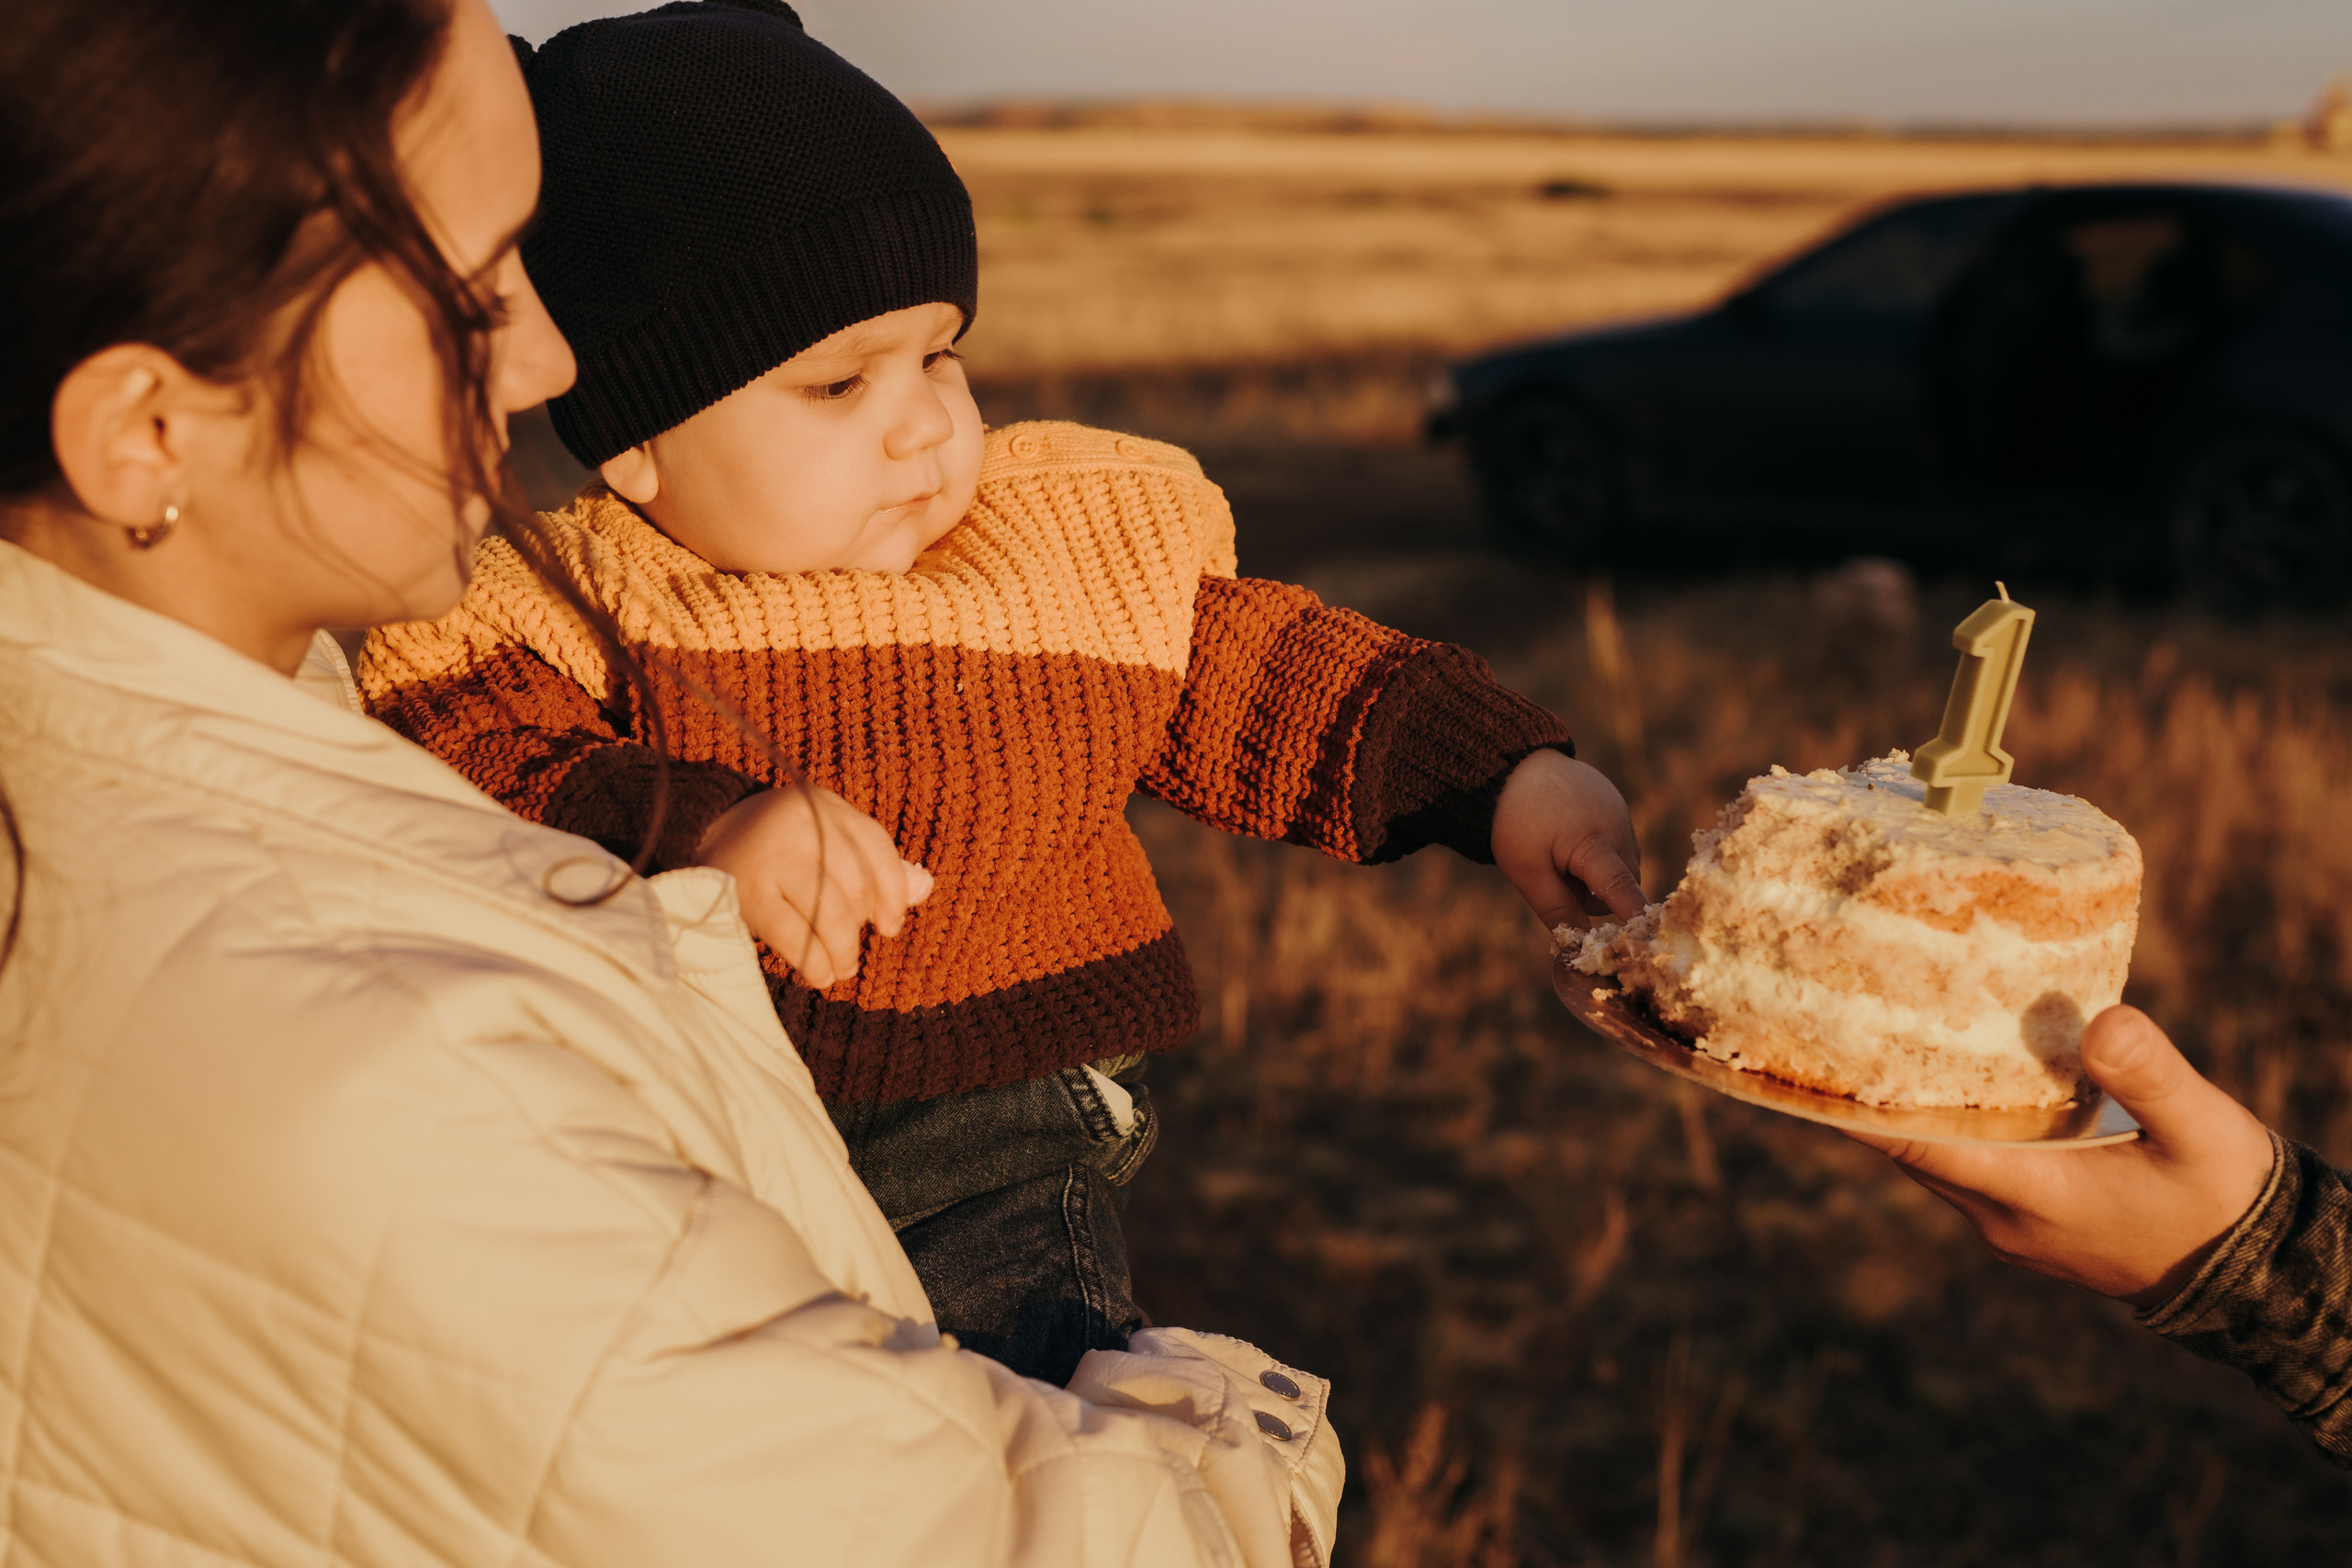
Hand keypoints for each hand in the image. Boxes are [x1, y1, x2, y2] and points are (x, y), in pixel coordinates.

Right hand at [693, 786, 933, 988]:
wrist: (700, 842)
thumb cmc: (778, 849)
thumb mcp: (826, 843)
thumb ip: (874, 865)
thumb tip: (924, 888)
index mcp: (823, 805)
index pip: (876, 846)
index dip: (892, 892)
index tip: (890, 926)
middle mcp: (801, 822)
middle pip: (855, 883)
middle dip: (859, 926)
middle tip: (852, 950)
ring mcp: (773, 855)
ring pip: (831, 913)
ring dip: (842, 951)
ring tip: (841, 968)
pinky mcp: (748, 891)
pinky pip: (795, 935)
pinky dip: (814, 962)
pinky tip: (819, 975)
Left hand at [1491, 748, 1645, 925]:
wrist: (1513, 767)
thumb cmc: (1516, 820)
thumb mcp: (1526, 872)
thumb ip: (1557, 910)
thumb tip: (1582, 946)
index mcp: (1594, 843)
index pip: (1622, 889)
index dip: (1634, 917)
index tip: (1652, 940)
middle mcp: (1619, 828)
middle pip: (1622, 886)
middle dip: (1594, 895)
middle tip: (1555, 875)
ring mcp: (1622, 814)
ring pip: (1621, 867)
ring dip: (1595, 874)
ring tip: (1559, 850)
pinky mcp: (1619, 807)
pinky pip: (1617, 845)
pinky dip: (1596, 852)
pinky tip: (1568, 834)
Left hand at [1848, 1006, 2275, 1307]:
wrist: (2261, 1276)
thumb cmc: (2230, 1200)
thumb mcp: (2203, 1131)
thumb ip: (2150, 1076)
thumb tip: (2099, 1022)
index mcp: (2033, 1199)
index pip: (1921, 1150)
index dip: (1860, 1111)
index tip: (1811, 1065)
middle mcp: (2005, 1219)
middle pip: (1913, 1149)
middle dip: (1873, 1093)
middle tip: (1833, 1019)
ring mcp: (2012, 1226)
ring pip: (1935, 1158)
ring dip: (1909, 1107)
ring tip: (1872, 1034)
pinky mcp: (2028, 1221)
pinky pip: (1964, 1166)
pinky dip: (1947, 1123)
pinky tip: (1945, 1071)